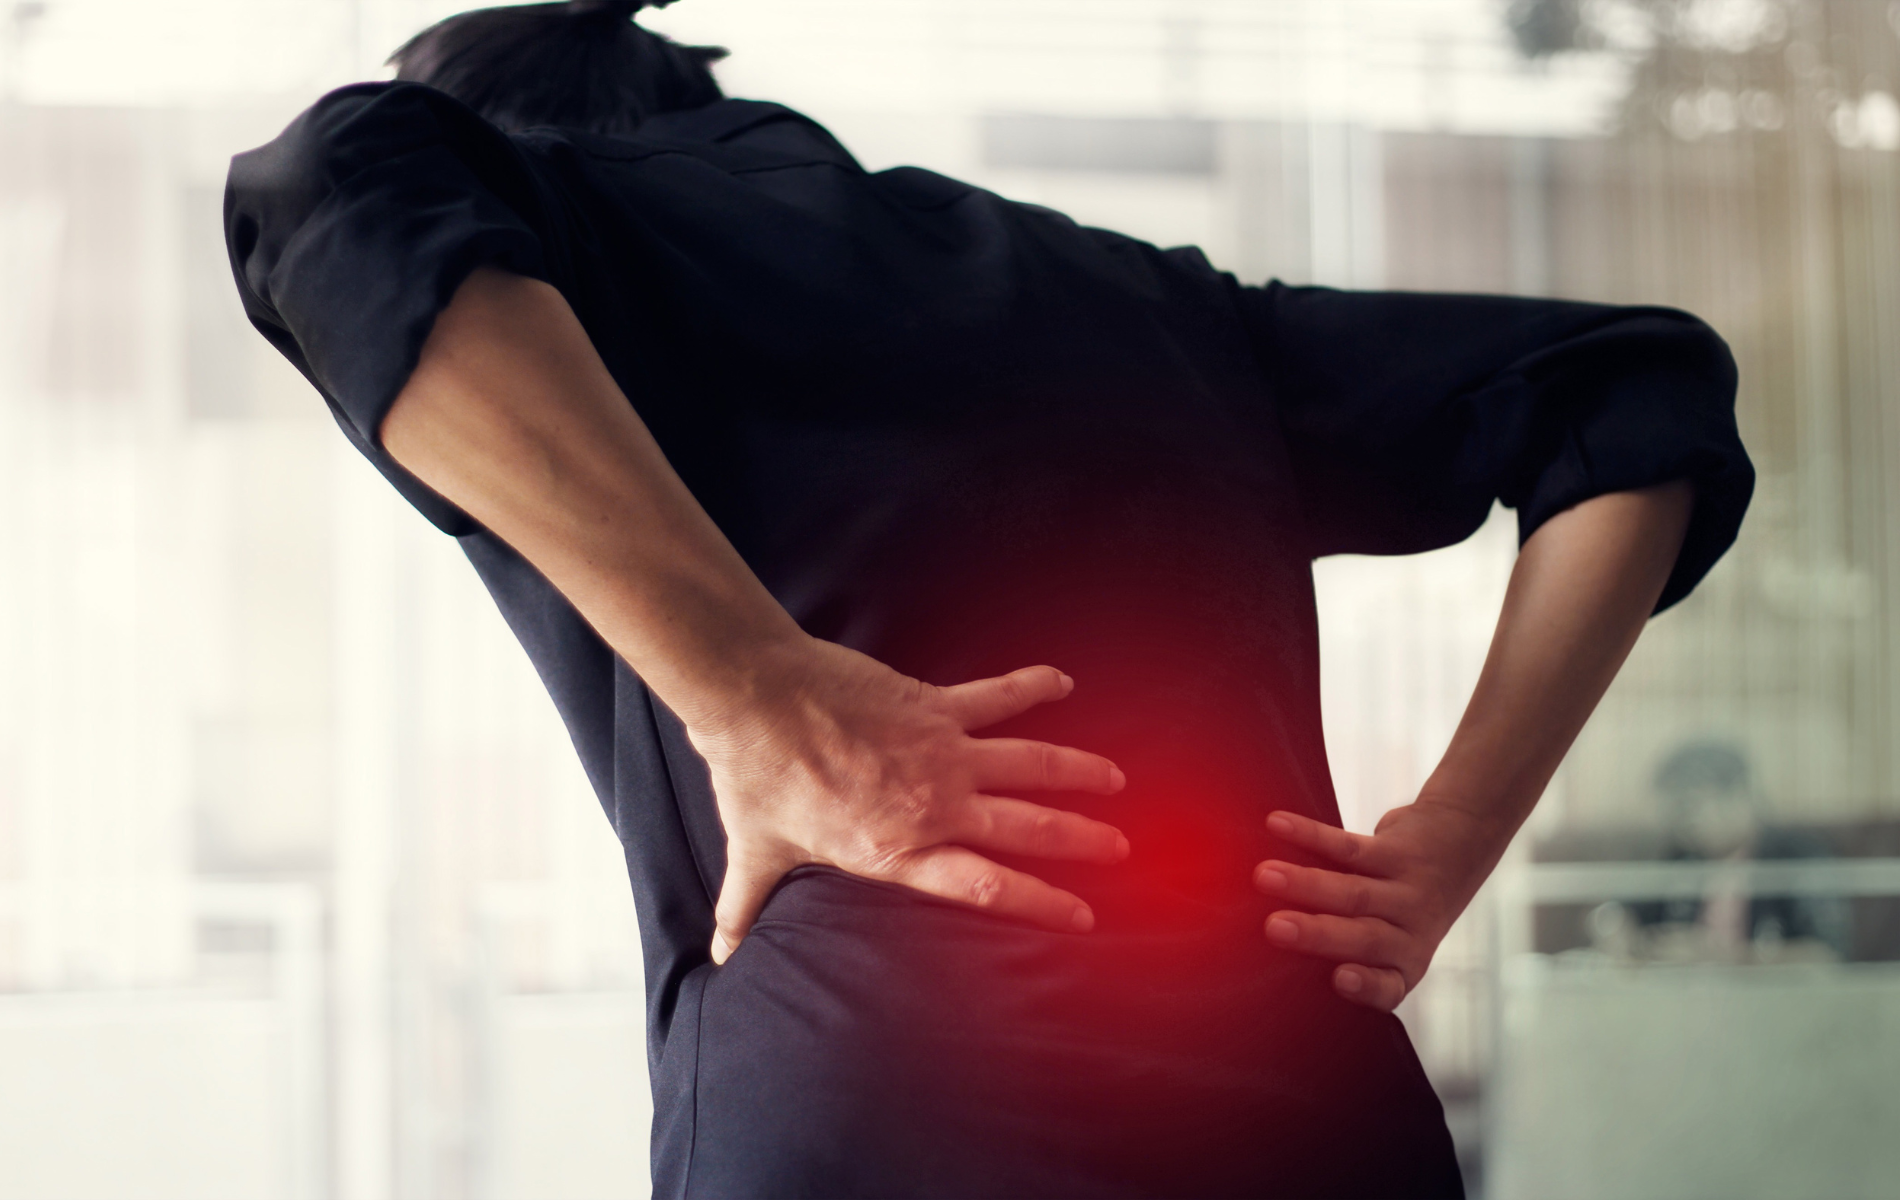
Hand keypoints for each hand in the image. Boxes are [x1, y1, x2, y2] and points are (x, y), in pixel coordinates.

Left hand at [692, 639, 1129, 963]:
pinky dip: (1033, 686)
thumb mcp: (756, 851)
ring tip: (1115, 781)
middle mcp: (934, 805)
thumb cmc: (757, 775)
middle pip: (1028, 828)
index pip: (987, 887)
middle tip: (1122, 849)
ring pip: (1031, 764)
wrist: (756, 697)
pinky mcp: (934, 704)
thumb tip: (721, 951)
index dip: (1042, 902)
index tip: (1084, 916)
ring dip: (1078, 772)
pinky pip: (998, 696)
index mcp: (899, 850)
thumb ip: (745, 904)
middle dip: (1081, 841)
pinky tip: (1063, 682)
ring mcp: (941, 751)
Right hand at [1251, 799, 1503, 1011]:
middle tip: (1274, 928)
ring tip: (1263, 875)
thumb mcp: (1391, 938)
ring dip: (1305, 883)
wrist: (1458, 846)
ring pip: (1354, 891)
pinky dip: (1310, 835)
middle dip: (1317, 934)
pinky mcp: (1398, 851)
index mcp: (1404, 966)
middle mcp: (1410, 932)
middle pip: (1364, 937)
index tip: (1340, 980)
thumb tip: (1266, 948)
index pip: (1389, 987)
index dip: (1367, 986)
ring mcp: (1408, 891)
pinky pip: (1350, 846)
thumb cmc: (1400, 908)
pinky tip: (1278, 824)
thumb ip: (1342, 948)